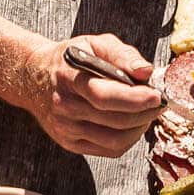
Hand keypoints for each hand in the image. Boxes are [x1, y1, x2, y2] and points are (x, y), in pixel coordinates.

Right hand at [24, 35, 161, 159]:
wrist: (34, 77)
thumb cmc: (71, 59)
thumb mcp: (94, 44)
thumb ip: (122, 55)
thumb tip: (146, 72)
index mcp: (70, 78)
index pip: (104, 96)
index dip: (135, 99)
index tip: (156, 95)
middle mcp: (65, 107)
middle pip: (115, 120)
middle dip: (145, 113)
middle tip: (159, 102)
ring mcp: (66, 129)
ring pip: (115, 140)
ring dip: (139, 128)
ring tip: (148, 113)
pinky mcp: (70, 144)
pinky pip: (109, 150)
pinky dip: (128, 140)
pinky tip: (133, 125)